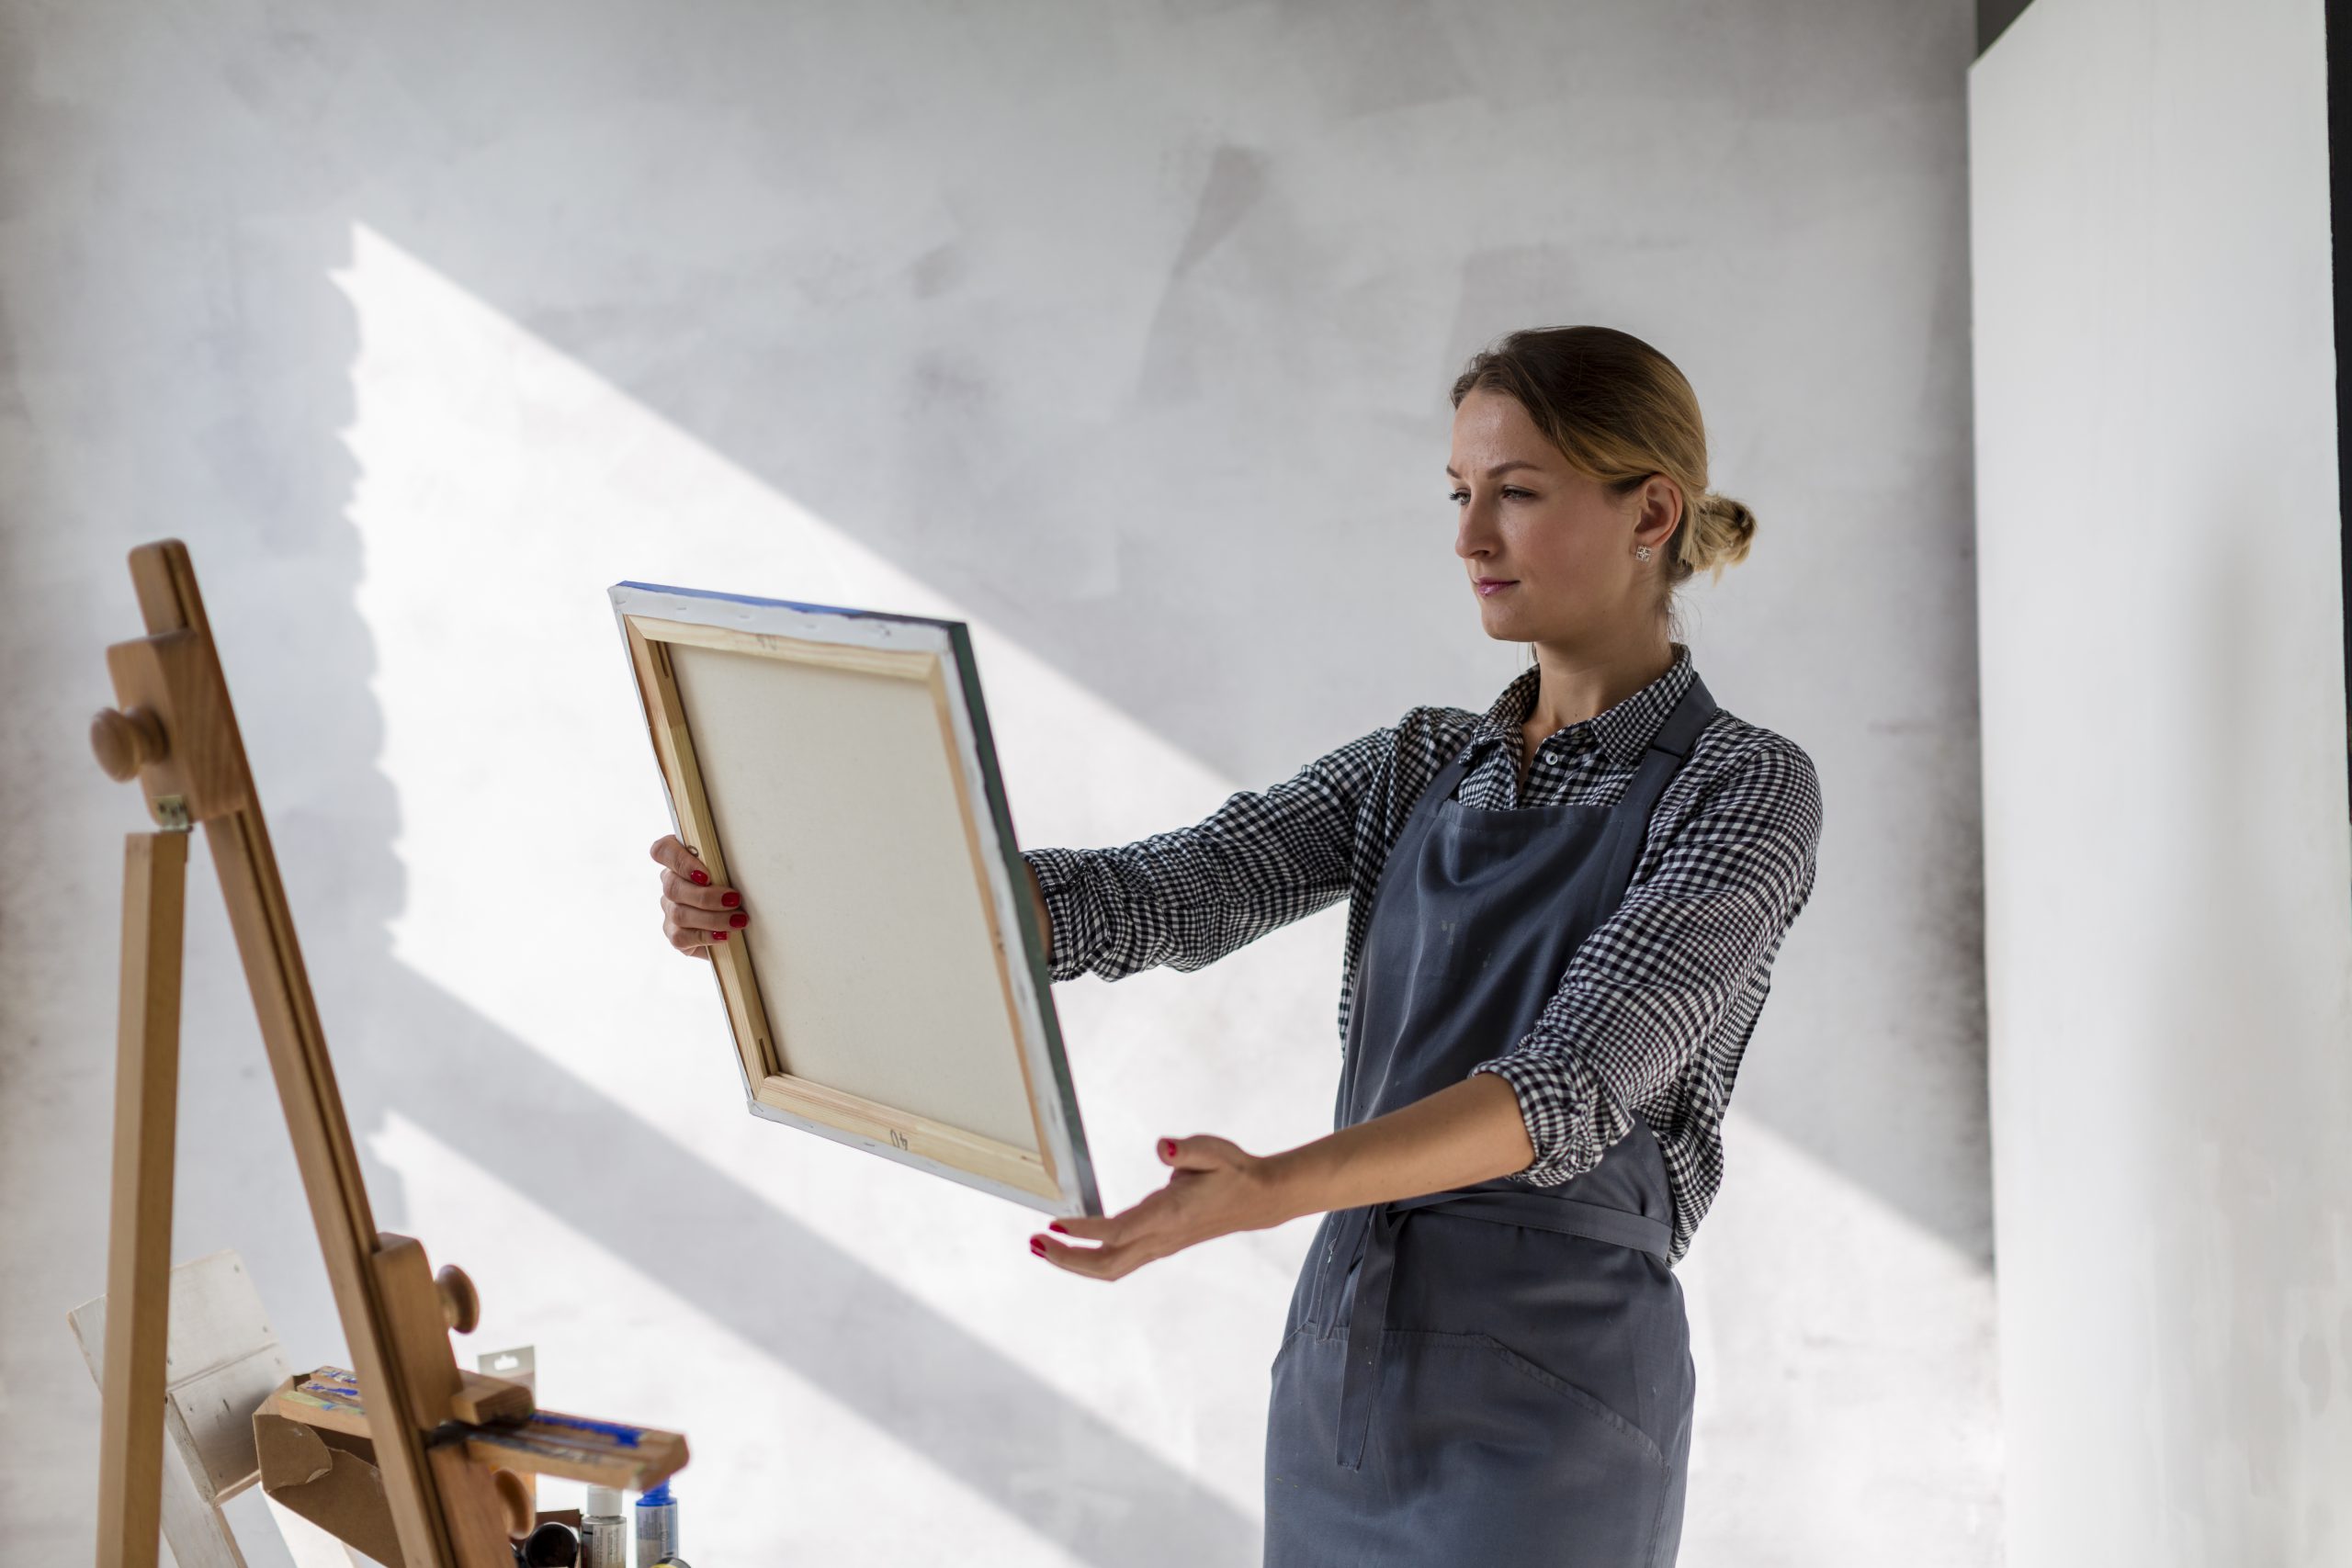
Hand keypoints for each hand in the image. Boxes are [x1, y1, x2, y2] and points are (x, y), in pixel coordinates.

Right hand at [649, 834, 749, 956]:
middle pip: (672, 887)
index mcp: (680, 861)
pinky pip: (681, 936)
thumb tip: (742, 864)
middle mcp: (670, 884)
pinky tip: (724, 935)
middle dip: (706, 896)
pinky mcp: (674, 934)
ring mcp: (670, 910)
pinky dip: (706, 935)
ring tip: (737, 920)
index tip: (706, 875)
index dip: (680, 861)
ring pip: (678, 913)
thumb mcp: (731, 872)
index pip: (662, 850)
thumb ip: (724, 865)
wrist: (739, 923)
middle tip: (733, 900)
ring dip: (712, 918)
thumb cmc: (736, 889)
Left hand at [1030, 1134, 1297, 1280]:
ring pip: (1111, 1268)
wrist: (1258, 1200)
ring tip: (1044, 1247)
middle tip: (1035, 1242)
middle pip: (1106, 1263)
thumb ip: (1187, 1149)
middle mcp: (1161, 1238)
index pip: (1117, 1231)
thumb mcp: (1214, 1151)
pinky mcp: (1159, 1244)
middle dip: (1067, 1258)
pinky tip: (1073, 1244)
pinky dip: (1091, 1257)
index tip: (1055, 1222)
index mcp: (1169, 1216)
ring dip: (1075, 1262)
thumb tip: (1162, 1148)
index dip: (1083, 1230)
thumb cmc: (1233, 1171)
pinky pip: (1119, 1261)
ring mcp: (1160, 1245)